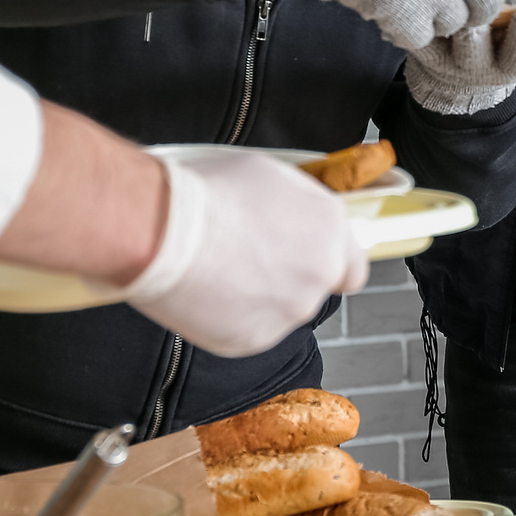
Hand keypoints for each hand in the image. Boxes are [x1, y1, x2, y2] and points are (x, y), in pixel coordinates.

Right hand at [127, 149, 368, 357]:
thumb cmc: (207, 195)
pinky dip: (232, 316)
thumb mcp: (269, 176)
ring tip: (221, 269)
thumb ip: (298, 207)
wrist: (163, 232)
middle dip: (287, 277)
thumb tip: (298, 217)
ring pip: (280, 310)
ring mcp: (289, 309)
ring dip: (259, 297)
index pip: (352, 266)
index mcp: (330, 227)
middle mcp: (319, 272)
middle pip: (313, 287)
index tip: (307, 261)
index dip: (329, 264)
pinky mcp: (253, 338)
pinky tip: (209, 290)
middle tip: (249, 258)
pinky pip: (248, 330)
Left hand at [406, 0, 515, 114]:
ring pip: (474, 54)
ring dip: (477, 38)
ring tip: (477, 22)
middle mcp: (507, 64)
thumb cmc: (510, 15)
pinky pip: (434, 44)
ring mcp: (468, 63)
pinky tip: (440, 7)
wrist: (454, 43)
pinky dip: (437, 25)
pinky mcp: (434, 54)